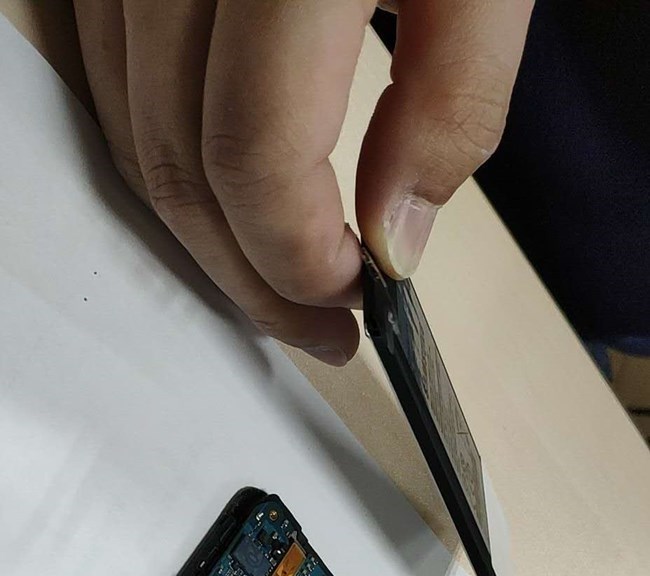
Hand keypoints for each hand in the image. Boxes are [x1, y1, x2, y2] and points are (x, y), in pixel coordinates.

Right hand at [72, 0, 531, 363]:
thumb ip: (452, 105)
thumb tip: (394, 242)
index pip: (252, 155)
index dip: (295, 259)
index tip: (352, 301)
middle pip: (176, 161)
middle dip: (248, 272)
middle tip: (318, 321)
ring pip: (127, 127)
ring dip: (198, 226)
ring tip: (276, 271)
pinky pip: (105, 67)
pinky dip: (160, 147)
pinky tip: (222, 186)